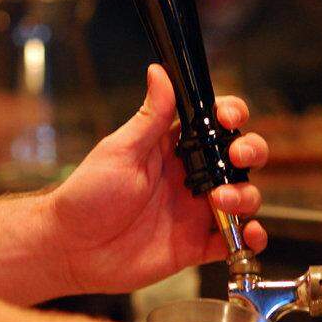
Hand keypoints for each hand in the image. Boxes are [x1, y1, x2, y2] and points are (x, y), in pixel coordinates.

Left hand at [46, 64, 269, 293]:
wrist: (70, 249)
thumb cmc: (86, 196)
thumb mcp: (119, 151)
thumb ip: (149, 117)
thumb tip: (160, 72)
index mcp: (175, 150)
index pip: (215, 124)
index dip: (231, 116)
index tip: (227, 120)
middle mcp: (193, 178)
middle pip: (240, 158)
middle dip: (251, 152)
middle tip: (237, 157)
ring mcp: (198, 211)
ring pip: (245, 196)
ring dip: (245, 196)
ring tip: (222, 201)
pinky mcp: (198, 245)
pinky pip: (236, 242)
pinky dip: (251, 239)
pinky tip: (249, 235)